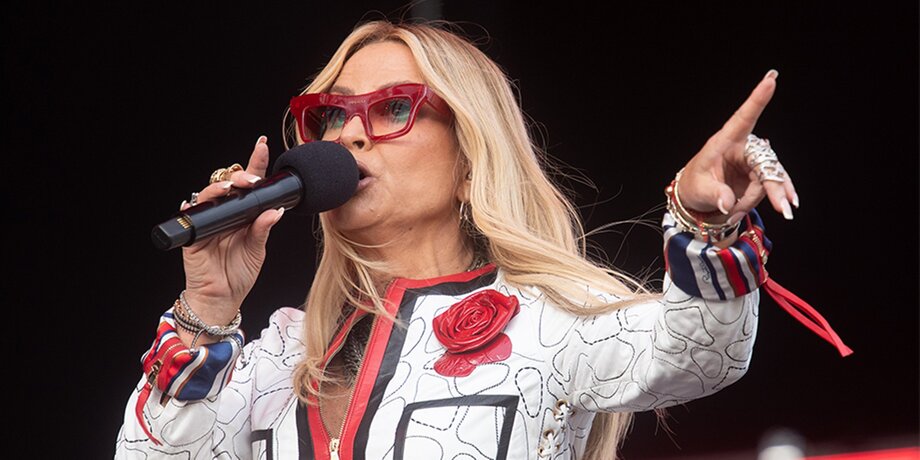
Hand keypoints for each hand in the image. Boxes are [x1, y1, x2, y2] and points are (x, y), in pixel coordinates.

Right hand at [179, 136, 283, 328]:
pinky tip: (196, 203)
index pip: (248, 185)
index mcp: (242, 214)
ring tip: (230, 187)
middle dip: (239, 175)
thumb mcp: (257, 249)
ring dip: (218, 187)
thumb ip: (263, 229)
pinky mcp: (193, 235)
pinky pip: (189, 216)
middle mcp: (225, 214)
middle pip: (228, 184)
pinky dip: (191, 208)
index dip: (254, 164)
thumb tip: (275, 210)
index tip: (262, 146)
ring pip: (208, 194)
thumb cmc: (238, 274)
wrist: (222, 299)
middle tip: (251, 179)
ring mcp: (208, 222)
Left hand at [677, 69, 797, 224]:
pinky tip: (787, 204)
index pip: (742, 118)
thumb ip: (713, 194)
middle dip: (774, 185)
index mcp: (722, 142)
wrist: (698, 198)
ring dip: (775, 193)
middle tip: (784, 208)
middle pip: (764, 161)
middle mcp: (741, 147)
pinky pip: (774, 182)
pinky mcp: (759, 173)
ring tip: (771, 210)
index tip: (770, 80)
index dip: (757, 99)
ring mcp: (752, 160)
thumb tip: (726, 203)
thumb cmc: (694, 186)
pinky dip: (779, 194)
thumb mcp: (698, 190)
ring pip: (771, 174)